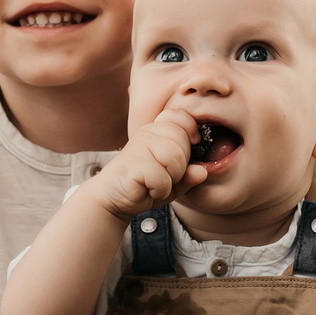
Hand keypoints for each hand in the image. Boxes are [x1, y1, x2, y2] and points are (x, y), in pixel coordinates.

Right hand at [88, 103, 204, 216]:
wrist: (112, 198)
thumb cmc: (144, 185)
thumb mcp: (173, 182)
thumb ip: (189, 177)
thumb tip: (202, 172)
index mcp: (159, 130)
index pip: (182, 116)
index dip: (191, 131)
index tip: (190, 146)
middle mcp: (148, 132)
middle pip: (183, 141)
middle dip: (181, 165)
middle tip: (165, 175)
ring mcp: (140, 145)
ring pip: (174, 158)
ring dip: (171, 179)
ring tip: (157, 182)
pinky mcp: (134, 162)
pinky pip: (162, 178)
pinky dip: (160, 190)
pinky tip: (148, 189)